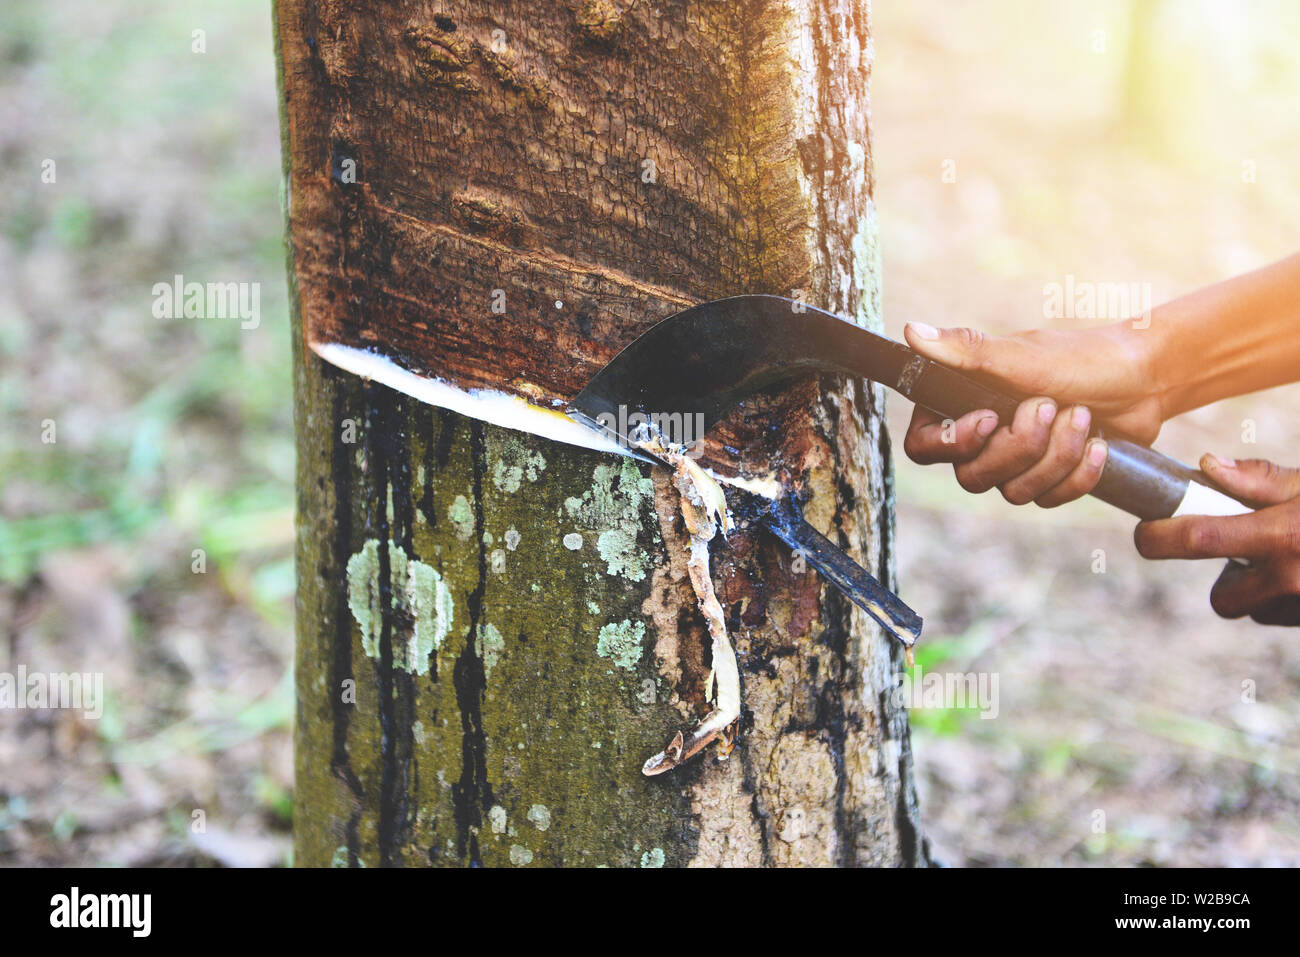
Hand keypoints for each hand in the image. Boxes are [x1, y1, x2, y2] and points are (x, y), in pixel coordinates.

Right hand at [901, 322, 1163, 506]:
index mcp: (960, 405)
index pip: (923, 447)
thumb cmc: (1079, 358)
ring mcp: (1013, 463)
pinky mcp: (1046, 480)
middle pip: (972, 476)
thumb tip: (912, 331)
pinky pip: (1049, 500)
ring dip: (1056, 456)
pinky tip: (1099, 446)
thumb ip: (965, 351)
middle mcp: (980, 438)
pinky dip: (1078, 474)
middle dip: (1021, 447)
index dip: (953, 444)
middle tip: (1052, 406)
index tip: (990, 419)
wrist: (1144, 378)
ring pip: (1013, 492)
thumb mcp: (1019, 356)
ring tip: (1082, 417)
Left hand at [1135, 456, 1299, 624]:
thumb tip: (1209, 465)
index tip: (1145, 533)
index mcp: (1282, 535)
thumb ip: (1262, 479)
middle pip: (1223, 598)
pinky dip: (1284, 599)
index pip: (1199, 540)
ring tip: (1288, 559)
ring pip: (1254, 608)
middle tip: (1244, 553)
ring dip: (1260, 590)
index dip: (1160, 538)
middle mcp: (1290, 577)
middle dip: (1226, 578)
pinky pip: (1280, 615)